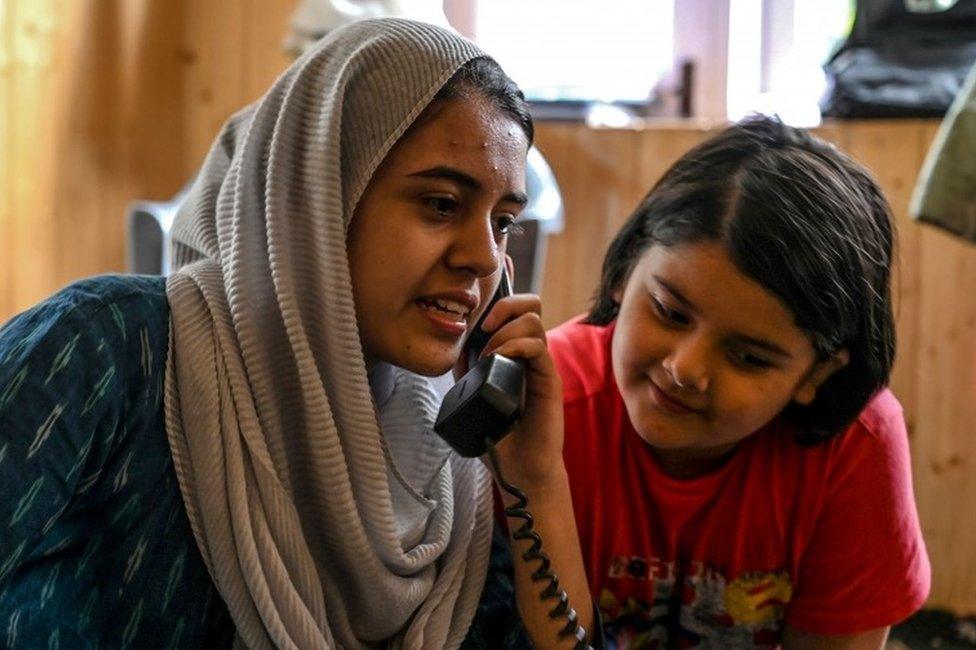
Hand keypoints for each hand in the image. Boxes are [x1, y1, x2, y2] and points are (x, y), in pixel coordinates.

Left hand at [475, 291, 564, 486]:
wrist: (520, 468)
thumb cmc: (500, 433)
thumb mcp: (473, 393)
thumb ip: (466, 367)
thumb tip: (452, 345)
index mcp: (515, 351)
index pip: (517, 308)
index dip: (503, 293)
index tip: (480, 301)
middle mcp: (531, 353)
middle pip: (531, 304)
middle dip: (505, 305)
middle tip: (485, 326)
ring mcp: (542, 365)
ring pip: (533, 319)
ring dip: (505, 329)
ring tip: (489, 353)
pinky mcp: (549, 380)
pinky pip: (537, 346)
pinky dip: (514, 345)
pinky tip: (497, 361)